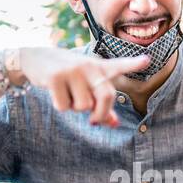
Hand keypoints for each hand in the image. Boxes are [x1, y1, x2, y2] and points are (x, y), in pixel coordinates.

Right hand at [17, 48, 150, 126]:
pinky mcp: (55, 77)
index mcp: (98, 67)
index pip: (118, 66)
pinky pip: (63, 106)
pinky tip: (54, 92)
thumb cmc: (66, 75)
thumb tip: (114, 123)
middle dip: (100, 114)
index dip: (132, 64)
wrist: (35, 59)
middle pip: (105, 97)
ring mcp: (72, 70)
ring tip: (66, 93)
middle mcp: (88, 66)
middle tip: (93, 121)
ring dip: (74, 107)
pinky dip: (59, 105)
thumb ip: (101, 103)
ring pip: (82, 106)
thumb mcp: (85, 85)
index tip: (147, 60)